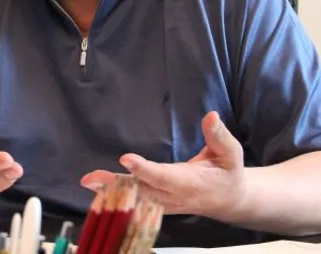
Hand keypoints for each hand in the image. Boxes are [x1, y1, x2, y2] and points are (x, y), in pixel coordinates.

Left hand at [79, 111, 248, 220]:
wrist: (230, 200)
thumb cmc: (228, 173)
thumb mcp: (231, 153)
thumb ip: (219, 136)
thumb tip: (211, 116)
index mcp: (190, 183)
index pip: (164, 176)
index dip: (145, 170)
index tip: (126, 158)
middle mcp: (174, 197)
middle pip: (141, 192)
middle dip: (116, 185)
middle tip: (92, 178)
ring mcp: (165, 204)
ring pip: (135, 200)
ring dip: (111, 192)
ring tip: (89, 181)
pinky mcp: (158, 205)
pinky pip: (135, 204)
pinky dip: (116, 198)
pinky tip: (97, 190)